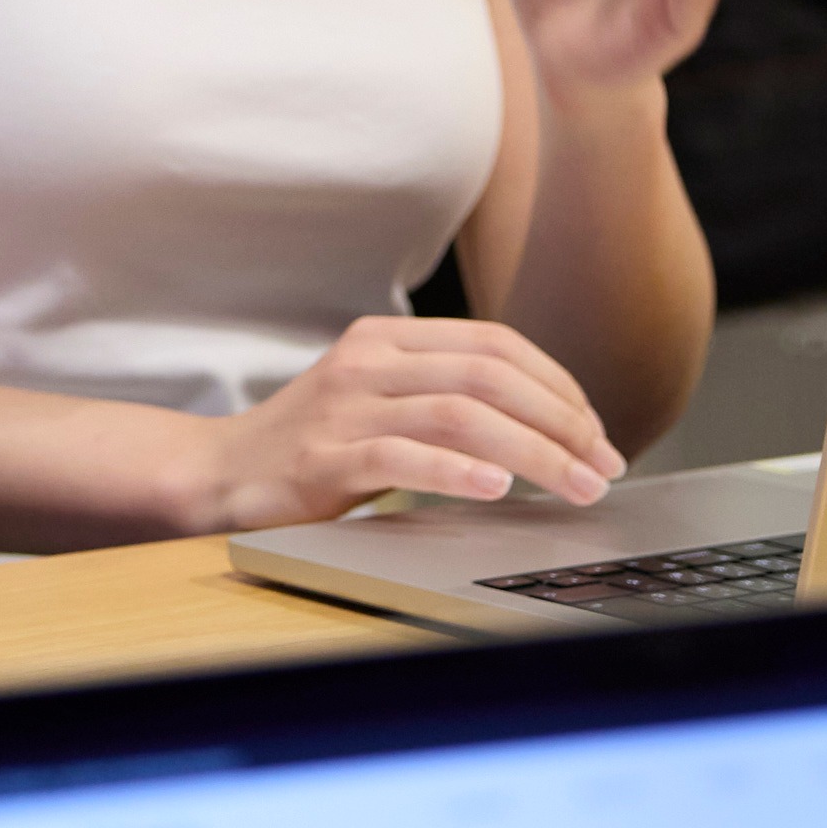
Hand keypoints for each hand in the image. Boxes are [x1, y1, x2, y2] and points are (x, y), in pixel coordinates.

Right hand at [188, 313, 625, 531]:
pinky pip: (402, 458)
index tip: (598, 432)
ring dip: (534, 453)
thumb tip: (555, 428)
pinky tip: (497, 489)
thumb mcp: (381, 400)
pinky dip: (458, 473)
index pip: (495, 344)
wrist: (223, 473)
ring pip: (460, 415)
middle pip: (488, 376)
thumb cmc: (315, 445)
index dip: (560, 387)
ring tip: (575, 486)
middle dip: (562, 423)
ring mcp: (343, 407)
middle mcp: (366, 362)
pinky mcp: (324, 458)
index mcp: (386, 338)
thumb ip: (448, 398)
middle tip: (603, 466)